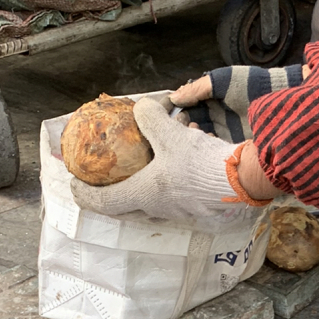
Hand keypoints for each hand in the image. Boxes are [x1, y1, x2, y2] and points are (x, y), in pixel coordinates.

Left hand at [69, 97, 242, 224]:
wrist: (242, 180)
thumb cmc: (201, 163)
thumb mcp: (170, 133)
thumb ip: (149, 117)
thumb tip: (140, 107)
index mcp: (144, 194)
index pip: (104, 202)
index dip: (85, 195)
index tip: (76, 186)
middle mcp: (158, 208)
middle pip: (126, 206)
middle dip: (113, 191)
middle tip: (107, 177)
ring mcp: (178, 210)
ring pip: (151, 198)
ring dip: (145, 181)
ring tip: (148, 158)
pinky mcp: (196, 206)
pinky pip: (174, 193)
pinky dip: (168, 177)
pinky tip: (179, 156)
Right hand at [167, 65, 309, 142]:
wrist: (282, 96)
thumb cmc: (252, 83)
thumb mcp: (222, 81)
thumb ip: (198, 89)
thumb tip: (174, 98)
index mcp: (211, 102)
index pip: (188, 111)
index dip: (179, 116)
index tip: (174, 121)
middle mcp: (216, 119)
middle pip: (193, 129)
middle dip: (186, 133)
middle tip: (183, 134)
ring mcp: (226, 134)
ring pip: (203, 142)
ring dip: (196, 144)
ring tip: (194, 142)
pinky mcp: (236, 146)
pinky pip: (218, 152)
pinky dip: (210, 152)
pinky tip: (207, 150)